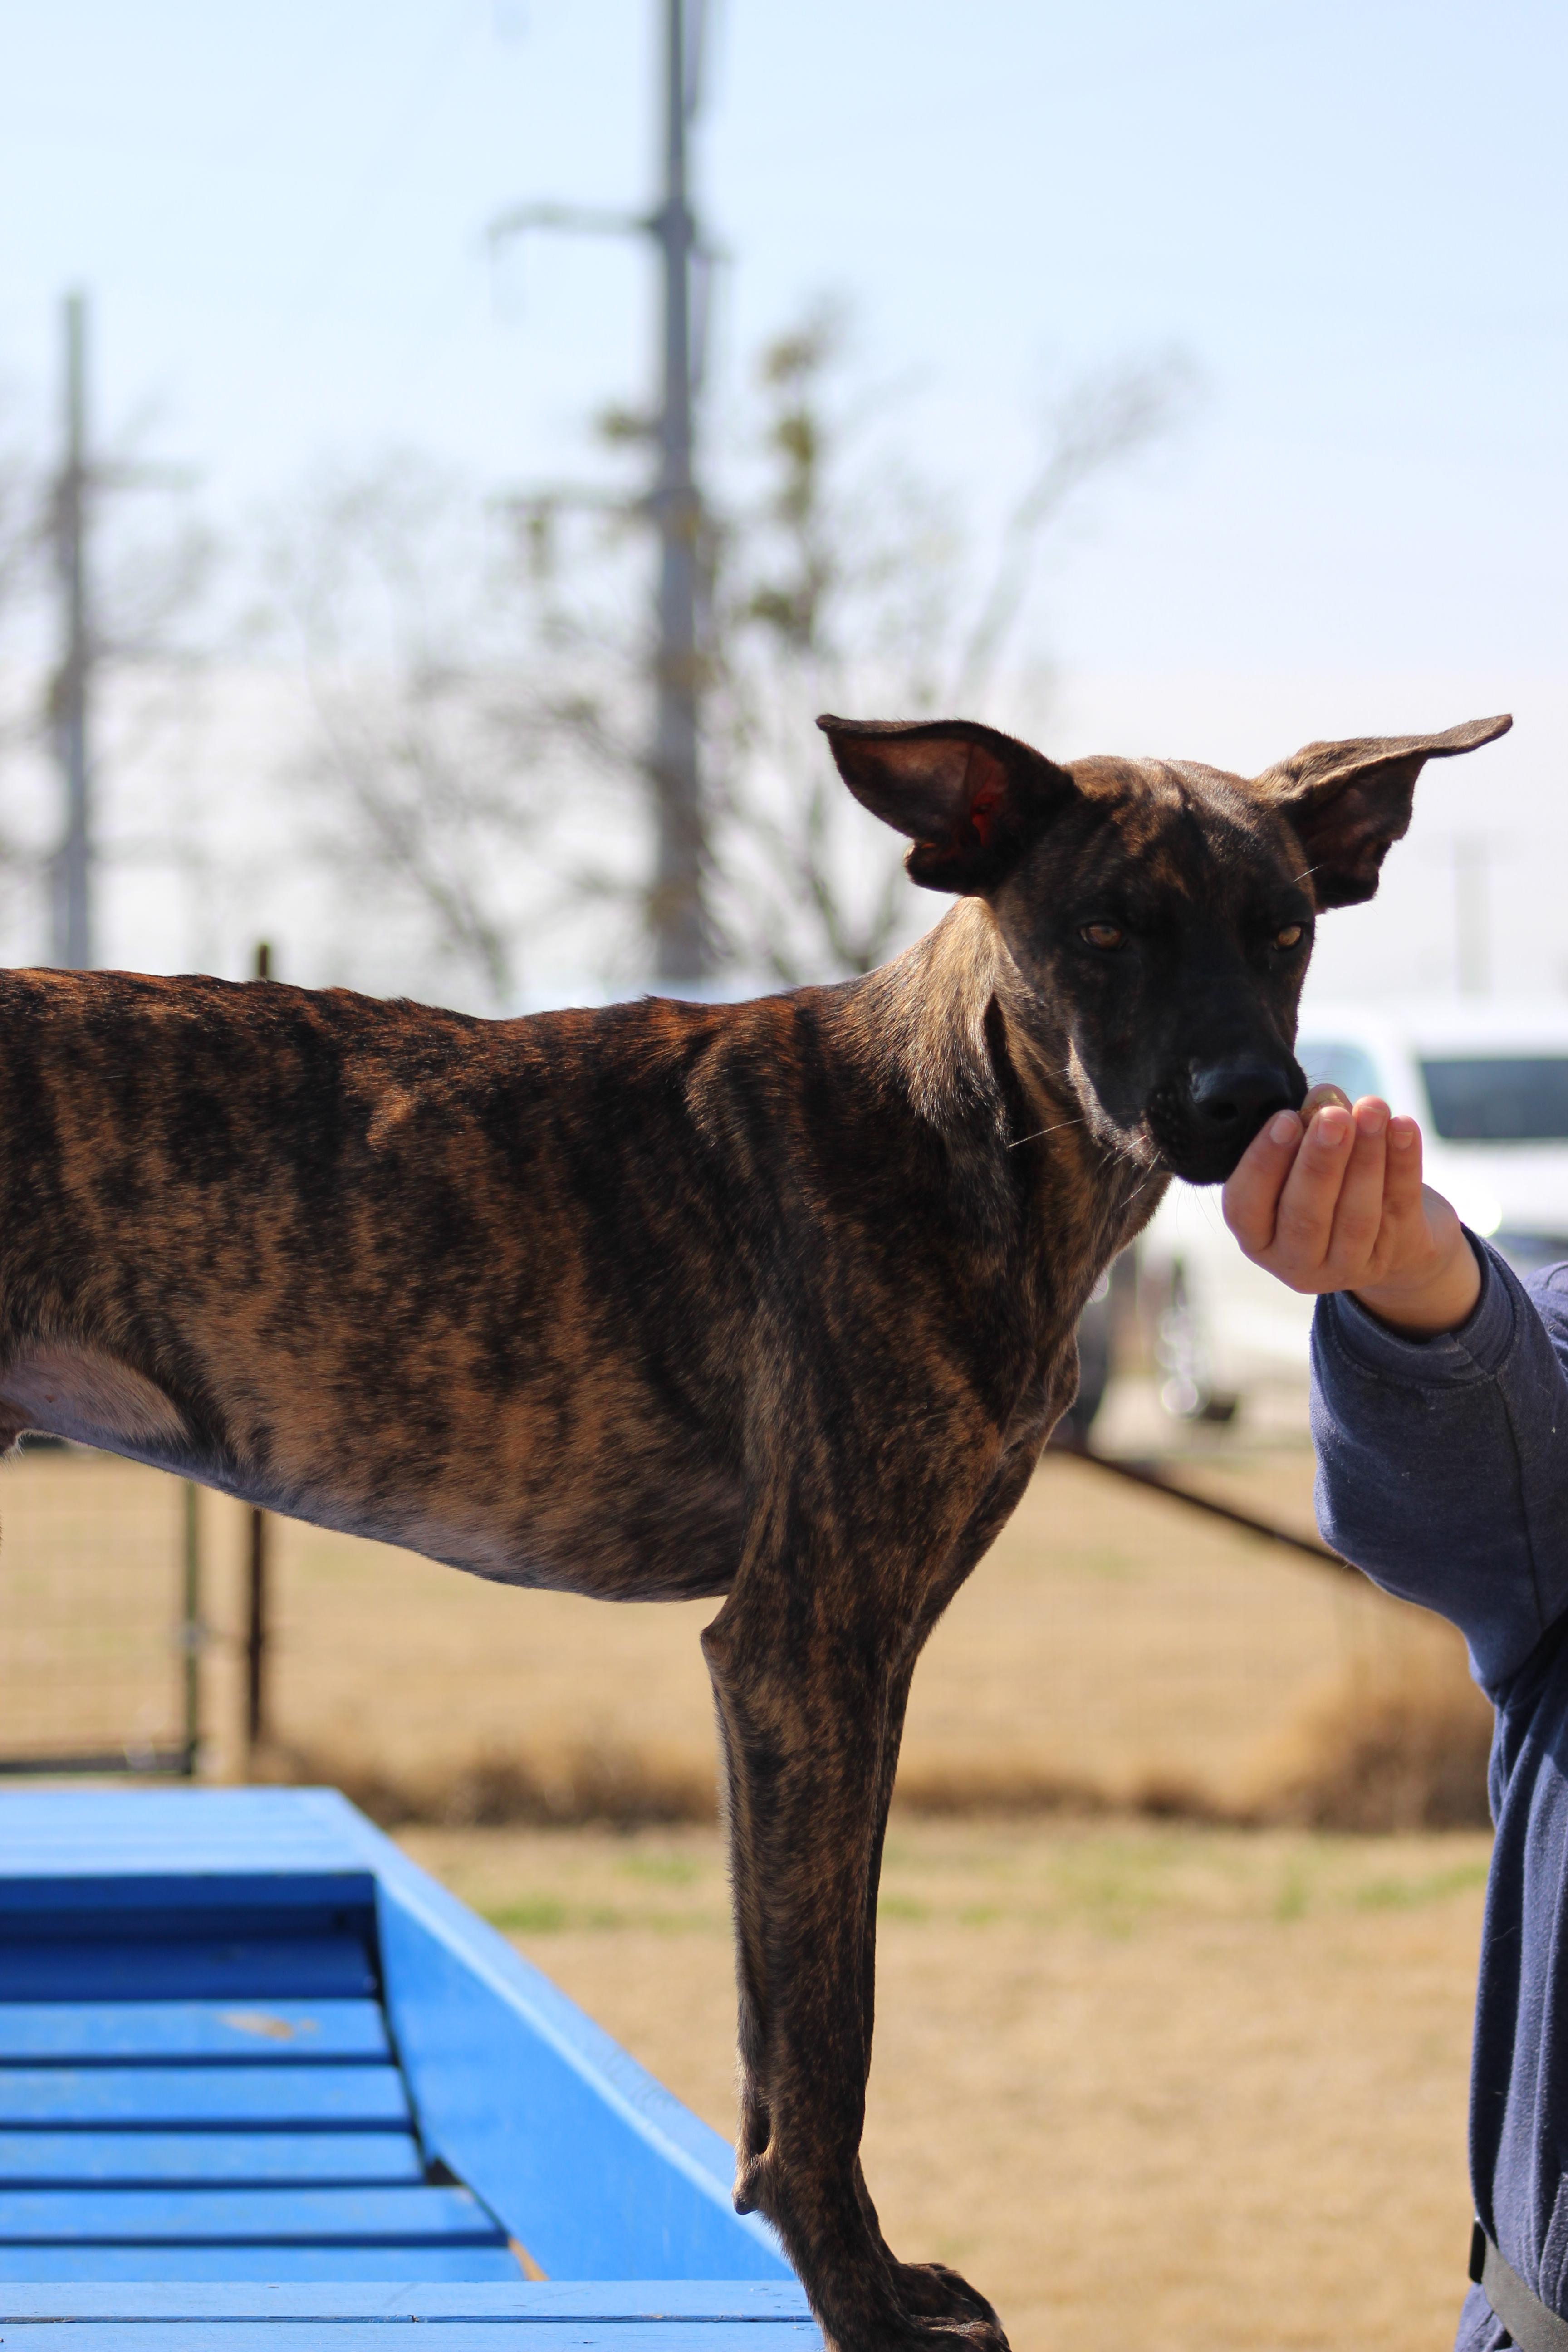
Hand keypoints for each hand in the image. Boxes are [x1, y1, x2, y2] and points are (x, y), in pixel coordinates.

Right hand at [1222, 1084, 1481, 1335]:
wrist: (1393, 1238)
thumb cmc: (1332, 1189)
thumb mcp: (1306, 1165)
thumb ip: (1308, 1132)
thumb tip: (1324, 1096)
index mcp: (1259, 1238)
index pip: (1246, 1206)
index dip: (1263, 1163)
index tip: (1286, 1119)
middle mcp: (1296, 1261)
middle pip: (1304, 1215)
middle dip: (1320, 1161)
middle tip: (1333, 1115)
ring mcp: (1348, 1268)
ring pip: (1356, 1215)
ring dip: (1366, 1157)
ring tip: (1372, 1109)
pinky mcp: (1397, 1256)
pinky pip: (1400, 1206)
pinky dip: (1403, 1163)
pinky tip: (1403, 1126)